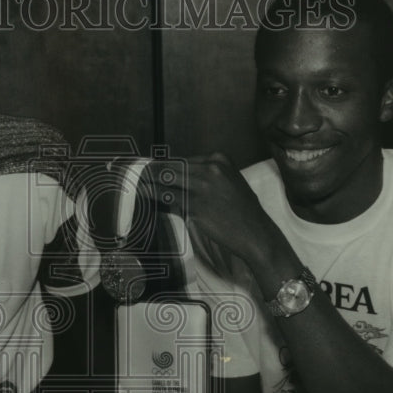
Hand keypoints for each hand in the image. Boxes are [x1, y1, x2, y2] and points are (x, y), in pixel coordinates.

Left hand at [145, 153, 281, 267]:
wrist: (255, 232)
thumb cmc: (244, 210)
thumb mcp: (230, 182)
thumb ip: (208, 176)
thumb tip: (182, 177)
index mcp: (219, 160)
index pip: (183, 160)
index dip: (165, 165)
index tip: (152, 167)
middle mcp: (210, 170)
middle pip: (173, 167)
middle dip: (153, 170)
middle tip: (138, 173)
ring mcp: (202, 188)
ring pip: (167, 180)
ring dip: (149, 181)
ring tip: (137, 182)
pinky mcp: (196, 206)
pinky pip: (169, 198)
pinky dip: (154, 196)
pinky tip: (145, 195)